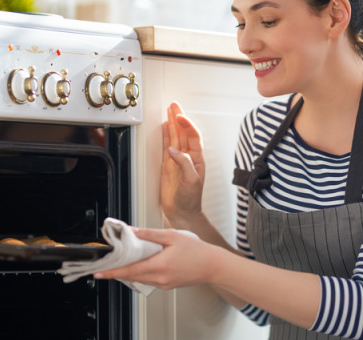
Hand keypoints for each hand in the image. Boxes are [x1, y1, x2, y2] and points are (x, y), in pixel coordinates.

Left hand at [94, 227, 219, 289]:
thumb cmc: (197, 252)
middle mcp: (160, 278)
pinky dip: (141, 272)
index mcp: (159, 266)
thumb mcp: (173, 236)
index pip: (129, 270)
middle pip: (131, 276)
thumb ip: (151, 234)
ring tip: (122, 262)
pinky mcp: (167, 285)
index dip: (112, 272)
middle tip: (105, 266)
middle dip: (117, 271)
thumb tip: (133, 232)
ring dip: (129, 271)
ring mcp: (163, 284)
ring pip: (139, 278)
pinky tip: (141, 264)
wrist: (212, 266)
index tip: (99, 272)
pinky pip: (148, 279)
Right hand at [161, 102, 205, 226]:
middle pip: (183, 133)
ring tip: (169, 110)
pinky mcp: (167, 165)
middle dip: (179, 119)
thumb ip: (184, 164)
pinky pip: (166, 146)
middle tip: (173, 105)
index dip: (187, 126)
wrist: (182, 212)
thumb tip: (174, 150)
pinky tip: (165, 127)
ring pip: (174, 137)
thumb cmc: (191, 199)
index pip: (193, 137)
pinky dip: (166, 136)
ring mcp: (177, 160)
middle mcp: (188, 157)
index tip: (180, 117)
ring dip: (172, 124)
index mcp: (197, 159)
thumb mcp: (192, 180)